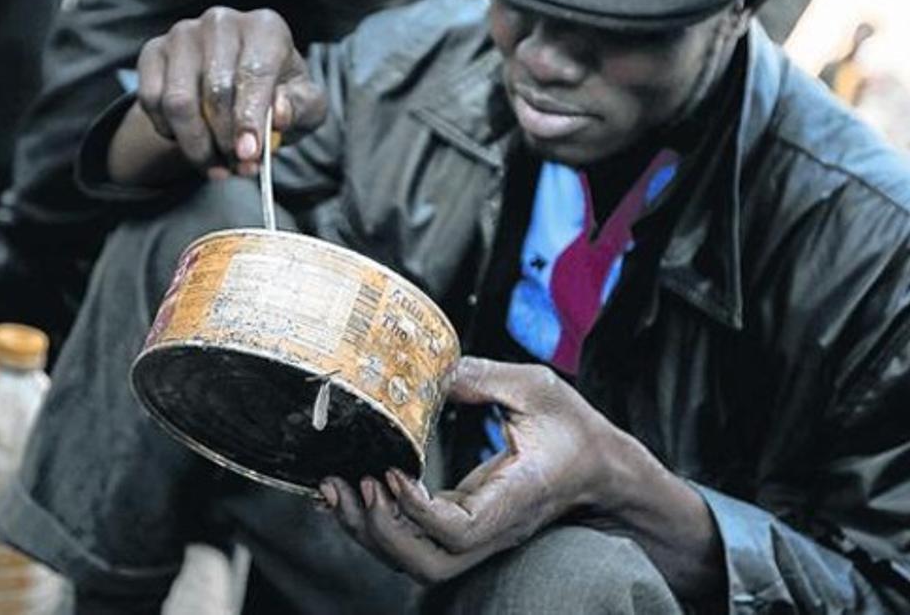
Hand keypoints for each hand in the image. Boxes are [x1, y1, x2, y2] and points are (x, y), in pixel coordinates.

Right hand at [135, 7, 326, 177]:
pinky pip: (152, 101)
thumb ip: (300, 108)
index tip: (248, 155)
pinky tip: (192, 139)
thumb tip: (279, 114)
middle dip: (225, 140)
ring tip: (216, 164)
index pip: (254, 74)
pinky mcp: (153, 51)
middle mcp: (222, 22)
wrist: (236, 87)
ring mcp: (183, 34)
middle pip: (215, 91)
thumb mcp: (304, 106)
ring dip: (196, 145)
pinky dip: (169, 132)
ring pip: (178, 101)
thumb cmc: (277, 95)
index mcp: (265, 28)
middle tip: (236, 168)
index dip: (250, 119)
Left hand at [319, 356, 722, 597]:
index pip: (462, 530)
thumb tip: (431, 369)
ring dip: (369, 531)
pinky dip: (376, 523)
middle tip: (354, 483)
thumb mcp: (538, 388)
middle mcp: (494, 528)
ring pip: (415, 563)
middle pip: (429, 565)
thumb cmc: (573, 431)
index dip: (419, 511)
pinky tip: (349, 491)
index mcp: (517, 496)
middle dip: (381, 532)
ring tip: (335, 488)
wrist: (600, 470)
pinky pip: (413, 541)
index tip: (395, 472)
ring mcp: (476, 534)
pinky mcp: (461, 526)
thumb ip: (484, 377)